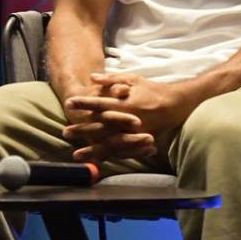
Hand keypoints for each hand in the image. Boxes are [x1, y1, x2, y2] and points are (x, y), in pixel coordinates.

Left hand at [65, 72, 196, 160]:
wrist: (175, 103)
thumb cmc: (151, 89)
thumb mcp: (132, 78)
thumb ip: (111, 79)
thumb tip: (92, 77)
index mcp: (124, 102)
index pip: (99, 103)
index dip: (84, 103)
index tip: (69, 103)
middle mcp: (126, 118)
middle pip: (100, 126)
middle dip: (82, 130)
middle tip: (65, 132)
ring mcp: (133, 133)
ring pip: (109, 143)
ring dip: (92, 149)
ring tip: (76, 154)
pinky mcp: (139, 142)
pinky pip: (122, 151)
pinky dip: (109, 156)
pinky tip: (96, 161)